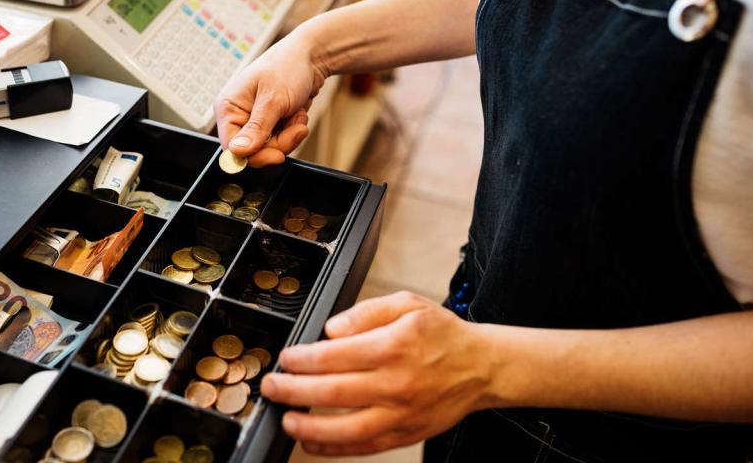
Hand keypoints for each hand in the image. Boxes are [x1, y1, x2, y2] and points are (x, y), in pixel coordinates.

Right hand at [214, 24, 328, 166]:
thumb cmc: (288, 67)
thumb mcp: (273, 99)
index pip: (232, 147)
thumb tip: (237, 151)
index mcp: (228, 107)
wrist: (312, 57)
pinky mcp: (270, 123)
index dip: (254, 156)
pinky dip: (293, 130)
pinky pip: (280, 141)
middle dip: (279, 143)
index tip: (277, 155)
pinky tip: (298, 113)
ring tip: (297, 114)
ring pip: (269, 148)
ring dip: (289, 135)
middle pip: (253, 151)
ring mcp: (255, 120)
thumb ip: (256, 128)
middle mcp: (238, 115)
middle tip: (296, 128)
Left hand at [260, 291, 497, 455]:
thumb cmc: (442, 334)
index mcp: (392, 346)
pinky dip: (336, 448)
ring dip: (310, 427)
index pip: (335, 355)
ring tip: (285, 420)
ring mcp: (401, 413)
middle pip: (333, 391)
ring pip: (346, 427)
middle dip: (293, 391)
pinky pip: (365, 446)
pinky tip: (313, 443)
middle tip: (271, 386)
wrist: (481, 367)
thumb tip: (331, 329)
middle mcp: (395, 383)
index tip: (285, 358)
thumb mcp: (407, 304)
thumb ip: (365, 312)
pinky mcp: (406, 434)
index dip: (302, 359)